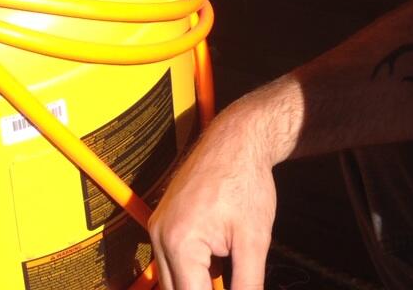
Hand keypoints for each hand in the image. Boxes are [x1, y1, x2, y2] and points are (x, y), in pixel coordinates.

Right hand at [149, 104, 277, 289]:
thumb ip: (247, 285)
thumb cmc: (246, 179)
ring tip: (225, 261)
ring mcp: (157, 226)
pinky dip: (192, 268)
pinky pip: (171, 259)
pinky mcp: (162, 220)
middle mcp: (160, 236)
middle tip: (229, 279)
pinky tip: (217, 255)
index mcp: (179, 243)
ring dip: (197, 282)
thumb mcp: (254, 241)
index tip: (234, 287)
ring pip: (171, 280)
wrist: (237, 138)